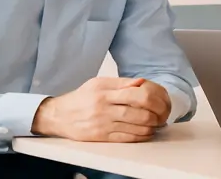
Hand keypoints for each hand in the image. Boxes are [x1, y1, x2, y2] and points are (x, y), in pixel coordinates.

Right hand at [31, 77, 167, 142]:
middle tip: (163, 114)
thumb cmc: (81, 98)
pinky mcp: (101, 137)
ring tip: (157, 123)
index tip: (161, 100)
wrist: (58, 116)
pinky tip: (147, 132)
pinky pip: (127, 138)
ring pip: (135, 126)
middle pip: (139, 111)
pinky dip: (141, 136)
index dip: (154, 98)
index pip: (136, 93)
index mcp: (105, 91)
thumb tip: (142, 82)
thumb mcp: (98, 83)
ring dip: (151, 126)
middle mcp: (104, 107)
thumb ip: (121, 83)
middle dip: (156, 114)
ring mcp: (103, 124)